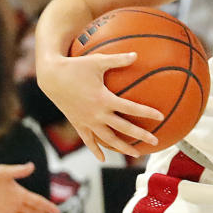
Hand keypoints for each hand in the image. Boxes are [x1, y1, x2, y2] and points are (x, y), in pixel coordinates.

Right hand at [37, 52, 162, 160]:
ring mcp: (86, 121)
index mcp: (104, 99)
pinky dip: (96, 149)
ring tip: (136, 154)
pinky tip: (103, 158)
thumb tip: (137, 54)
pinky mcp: (77, 124)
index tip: (161, 116)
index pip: (131, 108)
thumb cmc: (76, 65)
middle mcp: (96, 114)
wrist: (51, 77)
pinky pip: (88, 140)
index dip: (147, 112)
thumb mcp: (98, 61)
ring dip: (122, 148)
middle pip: (123, 128)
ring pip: (107, 139)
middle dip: (140, 135)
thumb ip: (119, 59)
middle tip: (155, 141)